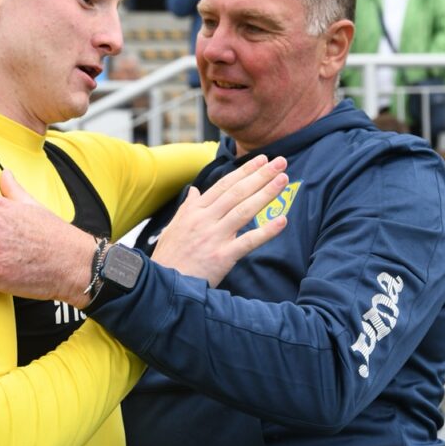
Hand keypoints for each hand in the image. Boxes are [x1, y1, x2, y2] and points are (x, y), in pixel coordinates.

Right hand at [152, 154, 288, 286]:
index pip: (224, 185)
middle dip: (261, 175)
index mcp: (195, 211)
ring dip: (266, 193)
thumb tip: (194, 190)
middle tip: (281, 162)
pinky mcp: (221, 257)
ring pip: (244, 210)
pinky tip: (282, 221)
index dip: (245, 171)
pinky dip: (266, 231)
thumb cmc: (168, 258)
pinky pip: (247, 242)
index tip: (262, 160)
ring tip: (283, 180)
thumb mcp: (173, 227)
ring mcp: (214, 237)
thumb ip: (187, 207)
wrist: (161, 285)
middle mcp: (205, 220)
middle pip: (237, 192)